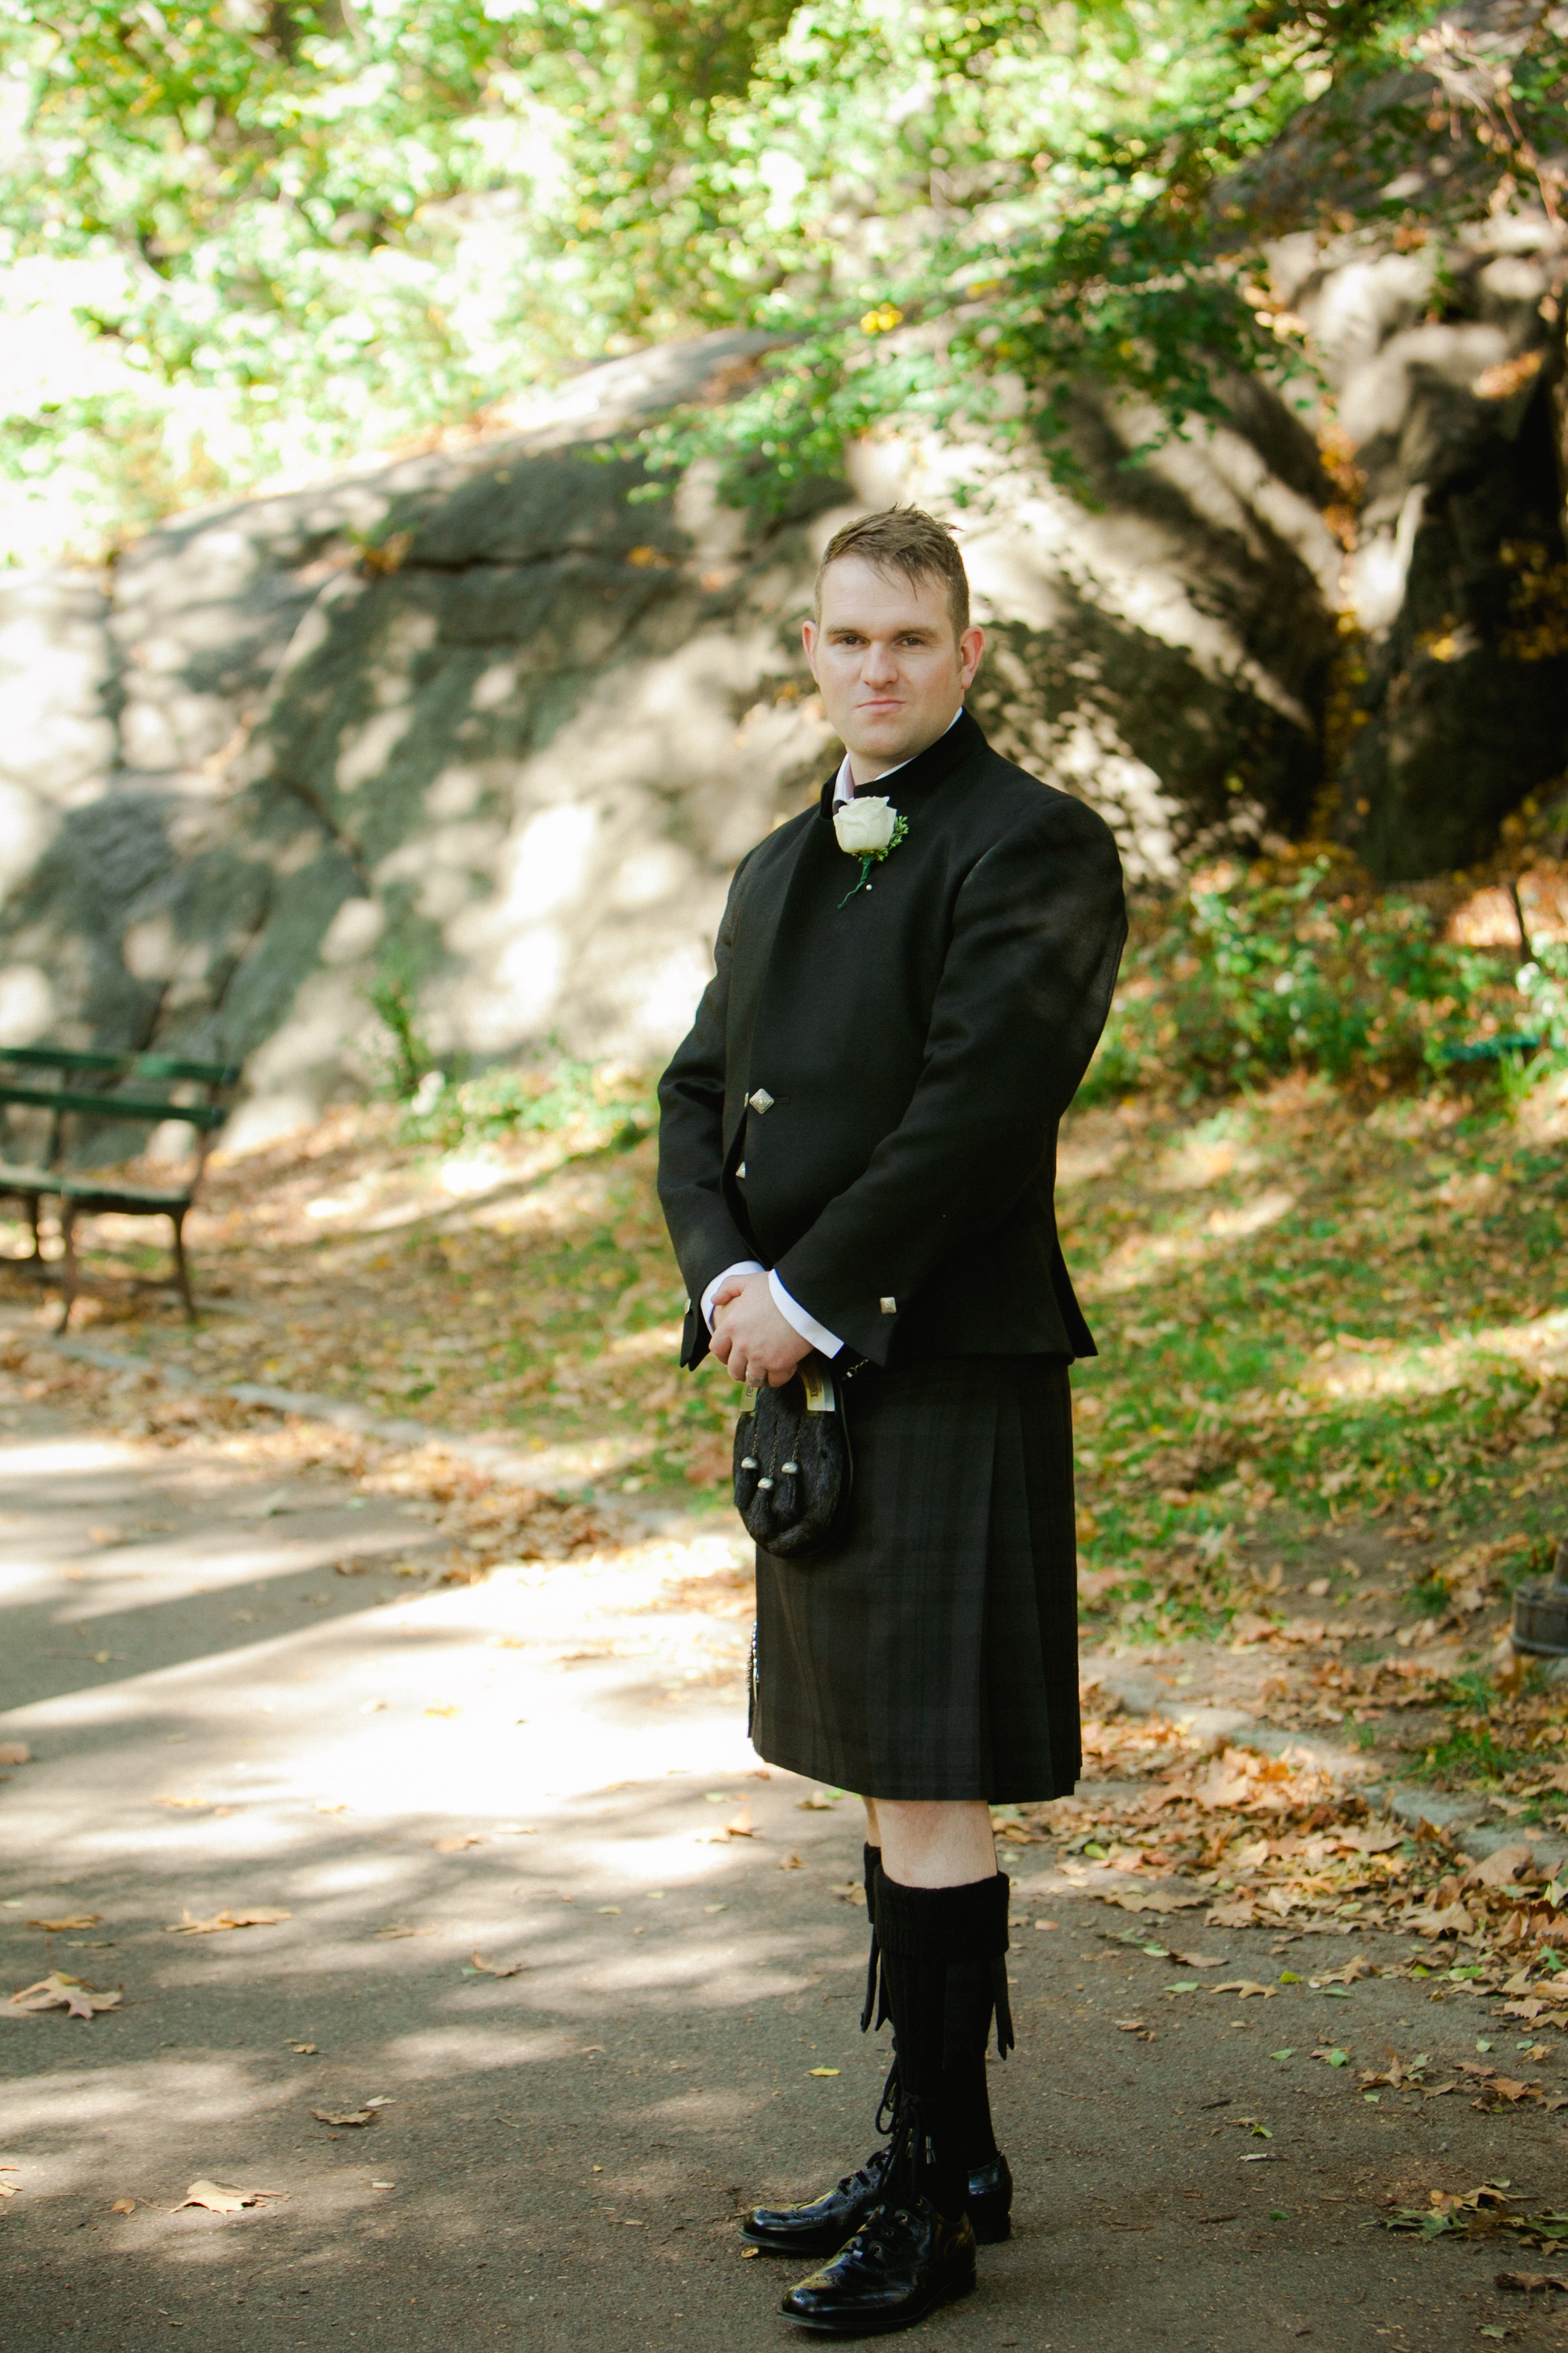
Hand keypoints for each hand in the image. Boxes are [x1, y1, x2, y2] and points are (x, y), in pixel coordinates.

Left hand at [710, 1271, 811, 1387]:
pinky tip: (785, 1368)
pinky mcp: (779, 1365)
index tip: (730, 1357)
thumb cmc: (777, 1288)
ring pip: (753, 1379)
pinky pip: (775, 1381)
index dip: (723, 1356)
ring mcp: (760, 1357)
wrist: (804, 1297)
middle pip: (734, 1370)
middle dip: (740, 1371)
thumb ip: (728, 1288)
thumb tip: (715, 1300)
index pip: (717, 1349)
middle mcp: (742, 1345)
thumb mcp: (748, 1281)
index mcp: (731, 1326)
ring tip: (766, 1373)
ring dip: (759, 1377)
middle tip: (749, 1369)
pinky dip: (778, 1377)